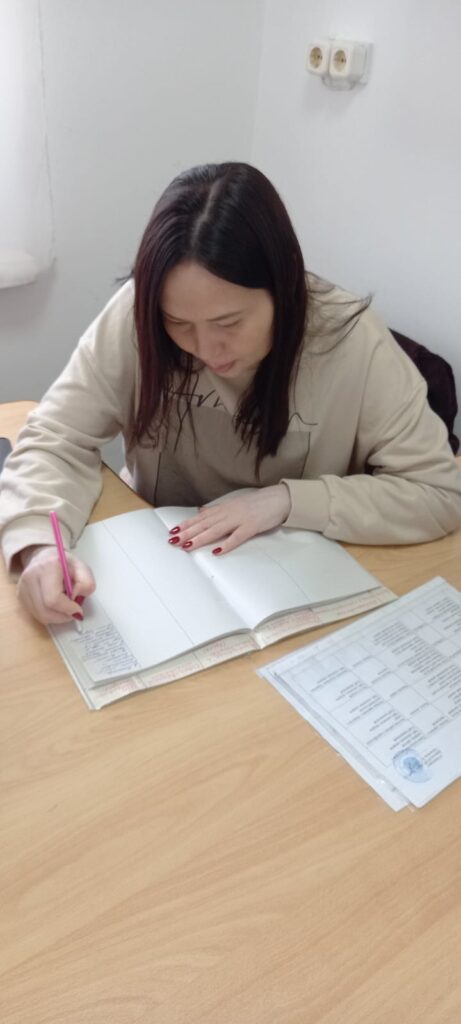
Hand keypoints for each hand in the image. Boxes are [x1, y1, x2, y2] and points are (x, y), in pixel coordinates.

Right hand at [18, 545, 95, 625]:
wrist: (45, 557)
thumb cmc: (65, 564)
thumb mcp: (83, 569)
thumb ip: (87, 583)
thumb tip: (77, 598)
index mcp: (48, 566)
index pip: (53, 599)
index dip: (67, 609)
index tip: (78, 609)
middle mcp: (31, 576)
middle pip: (45, 610)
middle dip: (62, 616)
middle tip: (72, 612)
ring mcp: (23, 586)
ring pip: (40, 615)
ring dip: (56, 617)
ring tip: (64, 607)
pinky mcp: (20, 595)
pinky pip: (35, 614)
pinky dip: (48, 615)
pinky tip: (54, 606)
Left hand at [169, 485, 291, 554]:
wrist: (279, 498)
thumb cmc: (259, 503)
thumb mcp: (235, 503)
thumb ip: (218, 509)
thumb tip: (201, 511)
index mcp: (225, 507)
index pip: (201, 517)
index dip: (187, 524)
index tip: (173, 530)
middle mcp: (229, 512)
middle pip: (205, 524)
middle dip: (188, 532)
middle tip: (173, 540)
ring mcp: (240, 519)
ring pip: (216, 530)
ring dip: (201, 538)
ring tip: (187, 545)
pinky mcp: (252, 527)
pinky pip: (237, 537)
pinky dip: (227, 544)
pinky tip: (217, 551)